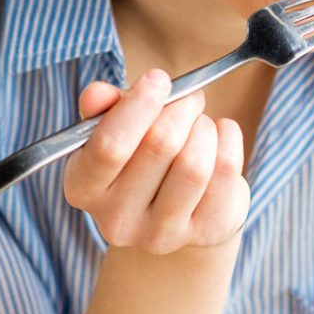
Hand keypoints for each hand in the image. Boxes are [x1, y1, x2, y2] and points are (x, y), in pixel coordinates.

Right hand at [63, 71, 250, 254]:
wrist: (179, 213)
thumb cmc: (143, 160)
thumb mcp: (116, 131)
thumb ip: (104, 109)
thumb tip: (98, 94)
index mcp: (83, 188)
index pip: (109, 146)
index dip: (139, 106)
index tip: (159, 79)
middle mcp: (117, 220)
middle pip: (160, 146)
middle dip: (181, 109)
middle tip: (191, 98)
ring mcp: (162, 235)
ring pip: (195, 164)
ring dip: (205, 128)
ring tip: (202, 124)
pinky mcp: (206, 234)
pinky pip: (226, 173)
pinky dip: (229, 141)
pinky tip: (222, 137)